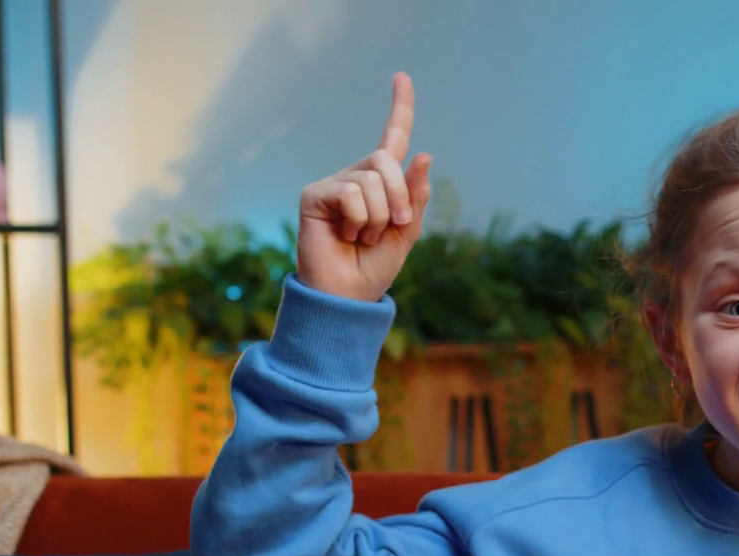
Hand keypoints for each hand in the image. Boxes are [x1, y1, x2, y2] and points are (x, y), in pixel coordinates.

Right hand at [296, 71, 433, 302]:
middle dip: (400, 197)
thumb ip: (415, 196)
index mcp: (382, 184)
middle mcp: (357, 177)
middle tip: (394, 228)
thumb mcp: (407, 232)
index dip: (400, 108)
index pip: (392, 138)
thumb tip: (423, 153)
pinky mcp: (315, 194)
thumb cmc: (375, 267)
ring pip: (371, 180)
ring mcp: (335, 183)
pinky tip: (345, 234)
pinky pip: (352, 193)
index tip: (401, 76)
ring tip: (362, 237)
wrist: (348, 296)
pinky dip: (359, 220)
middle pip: (387, 160)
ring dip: (379, 218)